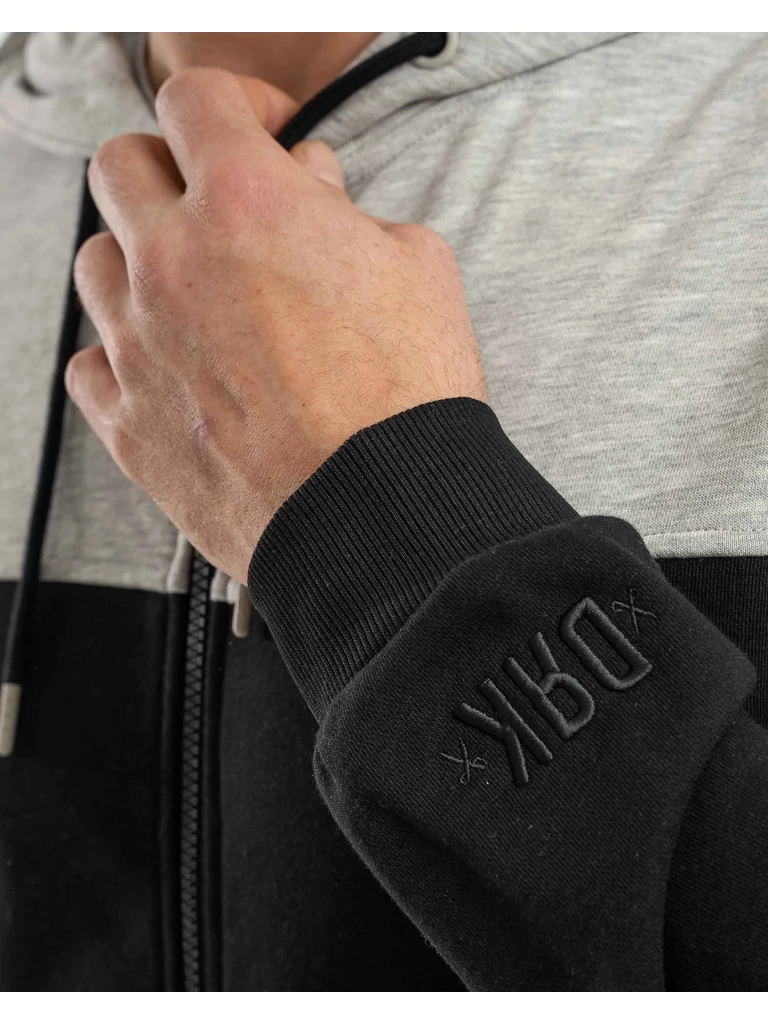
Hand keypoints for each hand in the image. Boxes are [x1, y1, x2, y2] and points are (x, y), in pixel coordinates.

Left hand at [67, 68, 486, 584]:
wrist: (383, 513)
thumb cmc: (408, 398)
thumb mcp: (417, 268)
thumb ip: (350, 211)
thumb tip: (313, 190)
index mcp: (247, 203)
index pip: (197, 99)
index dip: (236, 104)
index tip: (262, 133)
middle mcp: (174, 262)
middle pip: (122, 165)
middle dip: (172, 169)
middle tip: (216, 204)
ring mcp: (139, 344)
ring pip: (94, 260)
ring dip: (138, 257)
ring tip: (191, 289)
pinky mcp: (129, 423)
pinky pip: (89, 364)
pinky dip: (120, 353)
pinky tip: (166, 364)